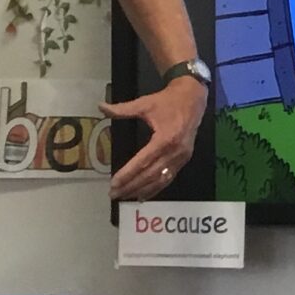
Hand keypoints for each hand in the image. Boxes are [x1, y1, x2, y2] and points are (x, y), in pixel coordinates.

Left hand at [102, 75, 206, 200]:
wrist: (193, 97)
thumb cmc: (168, 101)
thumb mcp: (145, 103)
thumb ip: (122, 109)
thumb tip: (101, 107)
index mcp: (165, 138)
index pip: (143, 161)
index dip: (128, 174)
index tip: (113, 183)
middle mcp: (174, 151)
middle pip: (150, 175)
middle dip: (131, 186)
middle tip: (114, 194)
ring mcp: (181, 157)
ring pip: (160, 180)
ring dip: (142, 190)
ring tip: (125, 196)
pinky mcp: (184, 160)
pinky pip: (169, 178)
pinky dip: (156, 188)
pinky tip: (143, 195)